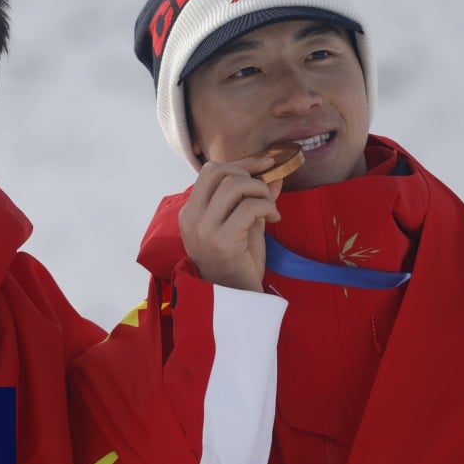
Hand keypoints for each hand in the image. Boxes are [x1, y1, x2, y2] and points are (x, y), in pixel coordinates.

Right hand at [178, 156, 284, 291]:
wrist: (236, 301)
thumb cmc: (238, 264)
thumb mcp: (244, 225)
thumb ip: (254, 200)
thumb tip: (274, 175)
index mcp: (190, 213)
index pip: (210, 172)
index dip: (242, 163)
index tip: (266, 163)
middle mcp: (191, 218)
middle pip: (218, 171)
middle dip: (249, 174)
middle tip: (265, 192)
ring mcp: (204, 229)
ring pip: (234, 186)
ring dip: (260, 191)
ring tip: (270, 207)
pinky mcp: (222, 241)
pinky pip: (249, 207)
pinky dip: (266, 206)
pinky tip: (274, 218)